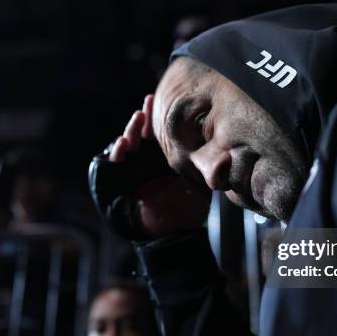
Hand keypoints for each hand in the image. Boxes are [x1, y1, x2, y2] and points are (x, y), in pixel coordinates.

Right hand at [108, 95, 210, 237]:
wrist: (173, 235)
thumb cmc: (189, 210)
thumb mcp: (200, 184)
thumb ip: (208, 169)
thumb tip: (225, 154)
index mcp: (163, 159)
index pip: (157, 133)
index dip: (157, 118)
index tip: (161, 101)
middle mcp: (145, 162)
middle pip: (140, 135)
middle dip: (142, 120)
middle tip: (147, 105)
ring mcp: (131, 173)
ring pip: (126, 147)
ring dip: (129, 133)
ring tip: (136, 121)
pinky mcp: (118, 185)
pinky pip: (111, 168)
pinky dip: (114, 155)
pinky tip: (122, 144)